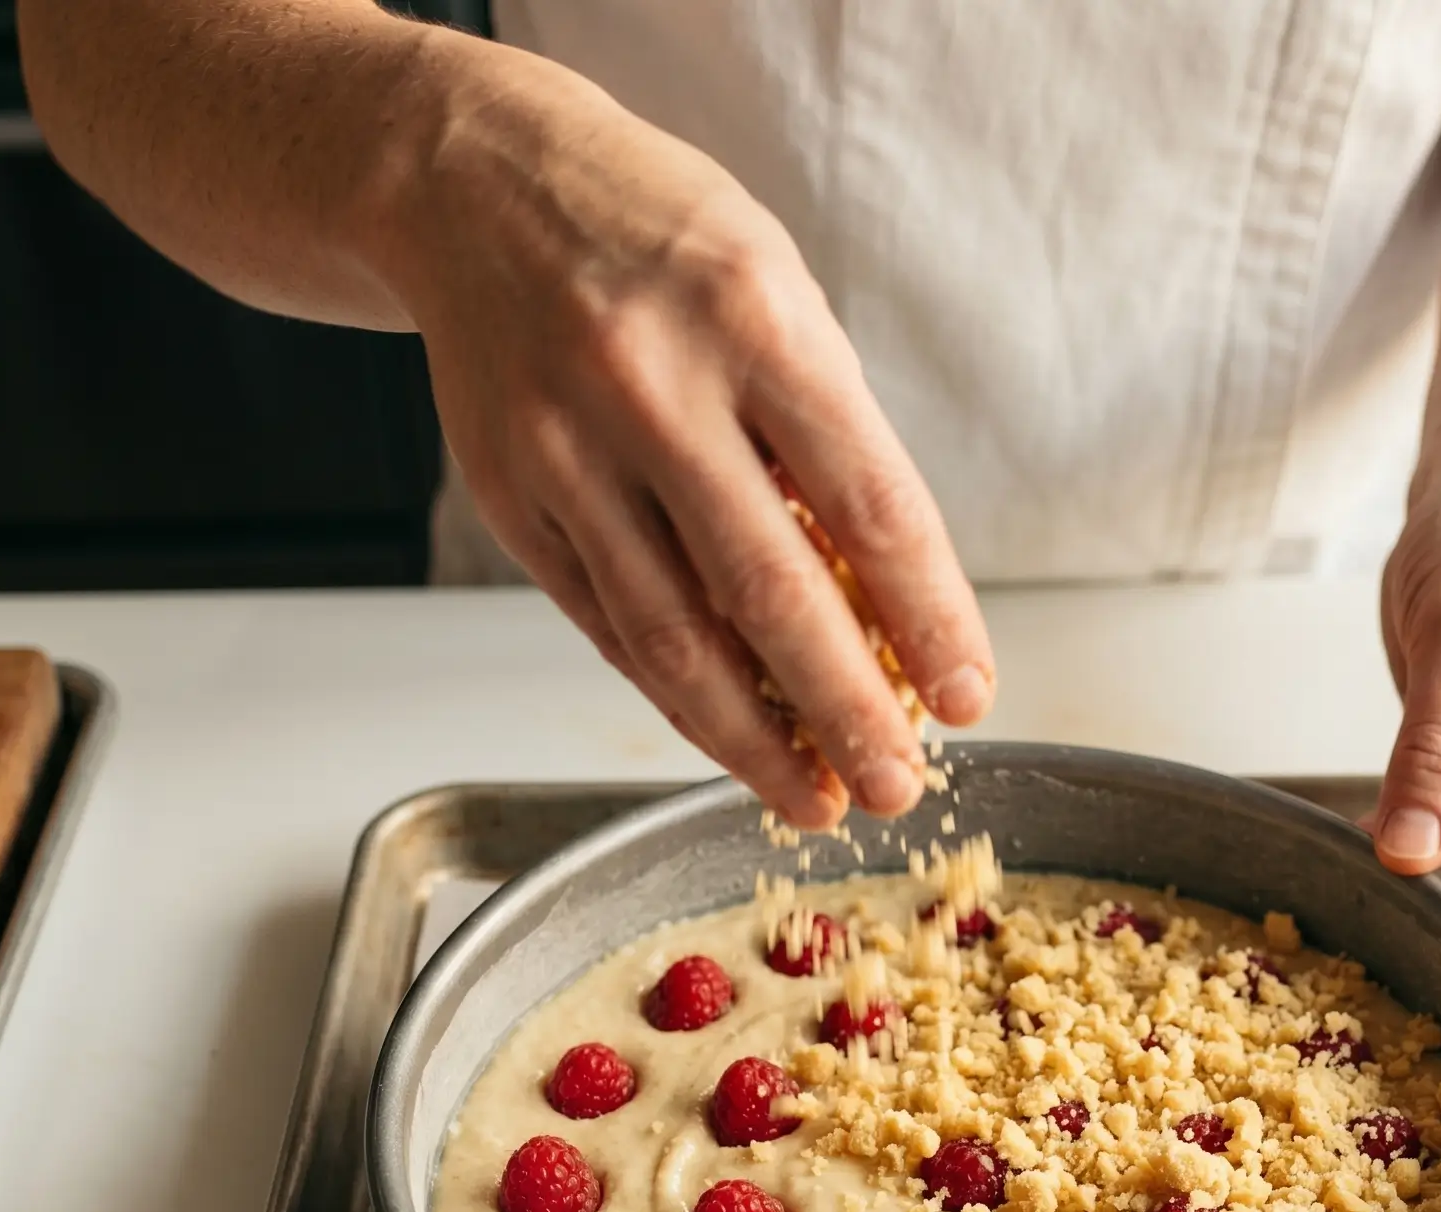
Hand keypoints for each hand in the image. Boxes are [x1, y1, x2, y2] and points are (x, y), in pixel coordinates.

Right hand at [382, 47, 992, 828]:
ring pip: (675, 637)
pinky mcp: (512, 500)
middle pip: (770, 593)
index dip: (927, 618)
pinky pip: (610, 629)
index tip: (968, 696)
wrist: (472, 183)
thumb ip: (827, 437)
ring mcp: (568, 451)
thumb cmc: (657, 242)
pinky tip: (732, 743)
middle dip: (845, 711)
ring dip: (754, 741)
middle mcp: (653, 389)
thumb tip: (887, 603)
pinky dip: (678, 700)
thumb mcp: (775, 293)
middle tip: (896, 787)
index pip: (870, 503)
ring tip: (813, 798)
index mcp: (754, 320)